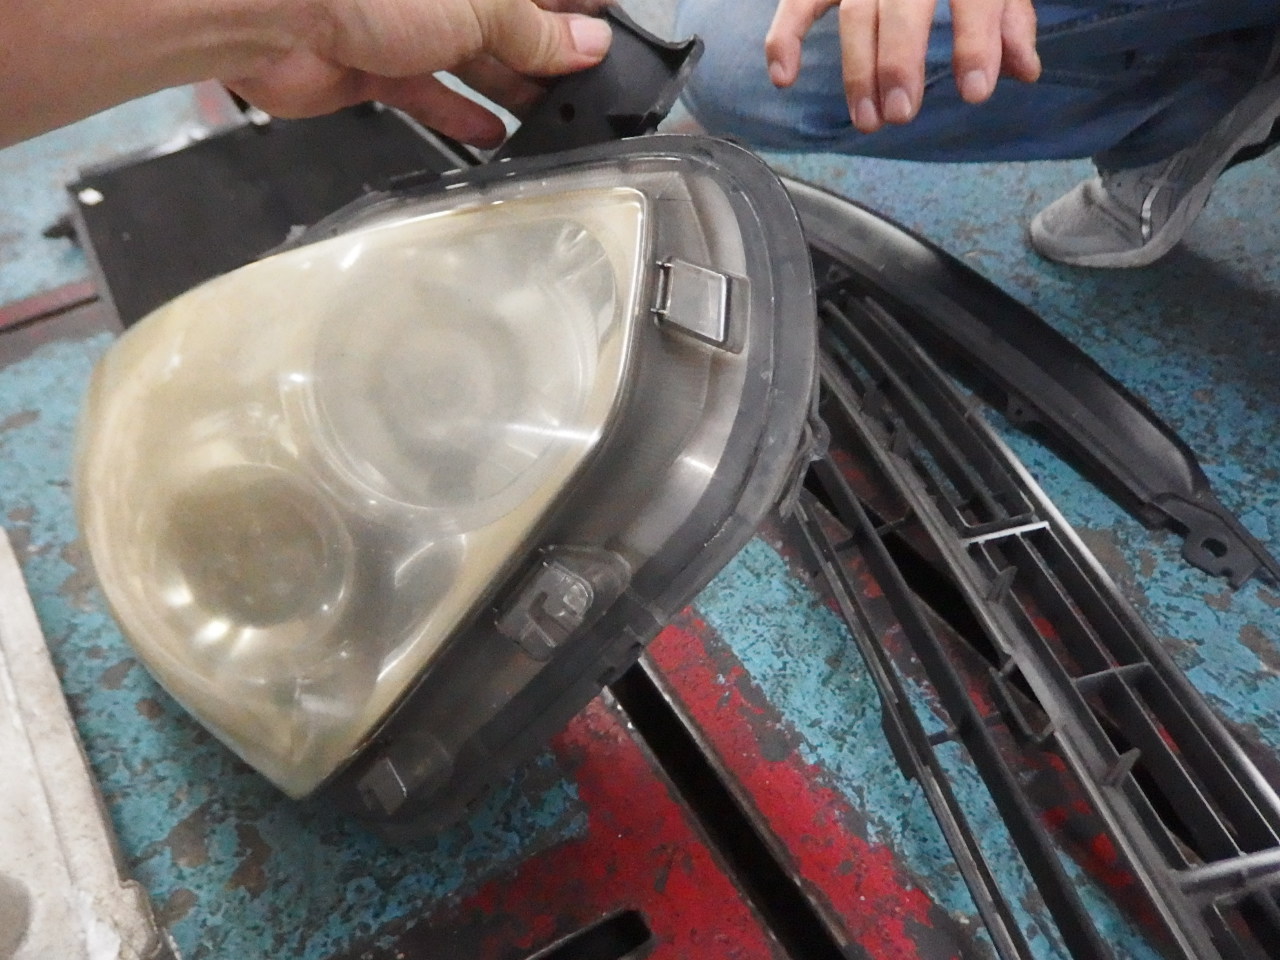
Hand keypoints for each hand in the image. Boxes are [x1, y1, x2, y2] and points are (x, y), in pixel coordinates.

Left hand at [226, 0, 613, 146]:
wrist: (271, 13)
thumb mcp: (482, 4)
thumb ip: (537, 31)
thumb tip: (591, 46)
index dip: (583, 10)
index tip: (617, 37)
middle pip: (513, 21)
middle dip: (552, 55)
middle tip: (592, 93)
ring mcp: (408, 24)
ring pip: (476, 60)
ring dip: (514, 90)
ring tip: (555, 123)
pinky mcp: (376, 66)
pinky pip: (429, 94)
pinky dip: (460, 116)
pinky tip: (493, 139)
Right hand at [765, 0, 1039, 132]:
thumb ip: (1009, 18)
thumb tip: (1025, 69)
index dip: (976, 41)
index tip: (974, 92)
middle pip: (900, 7)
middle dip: (899, 62)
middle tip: (900, 114)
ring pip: (854, 14)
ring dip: (857, 70)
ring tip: (868, 120)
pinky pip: (798, 3)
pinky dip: (785, 38)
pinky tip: (784, 78)